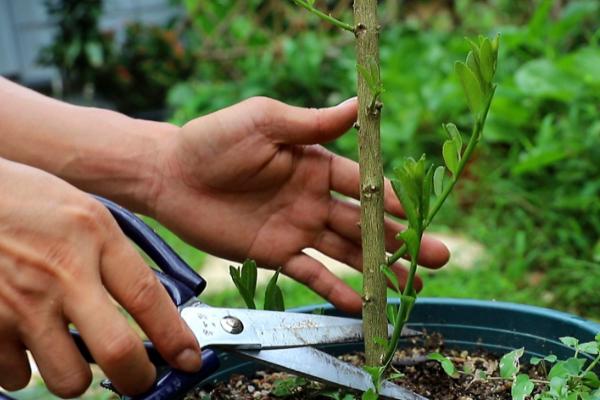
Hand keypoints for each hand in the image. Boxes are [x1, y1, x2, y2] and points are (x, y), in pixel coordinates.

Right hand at [0, 159, 200, 396]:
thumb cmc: (19, 198)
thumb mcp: (79, 209)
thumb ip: (110, 252)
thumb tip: (143, 301)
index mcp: (94, 235)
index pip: (148, 297)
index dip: (176, 337)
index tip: (189, 359)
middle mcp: (62, 273)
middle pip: (118, 352)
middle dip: (138, 378)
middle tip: (140, 380)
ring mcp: (20, 303)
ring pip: (68, 379)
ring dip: (75, 375)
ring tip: (70, 353)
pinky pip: (15, 376)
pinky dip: (24, 369)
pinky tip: (24, 342)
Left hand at [150, 97, 449, 312]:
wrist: (170, 175)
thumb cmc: (214, 140)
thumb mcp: (265, 121)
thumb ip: (312, 122)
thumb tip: (360, 103)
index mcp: (315, 164)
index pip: (362, 184)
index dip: (390, 200)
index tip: (416, 215)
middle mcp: (313, 198)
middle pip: (365, 222)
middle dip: (401, 240)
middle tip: (437, 257)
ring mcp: (296, 228)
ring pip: (347, 251)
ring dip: (379, 269)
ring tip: (411, 286)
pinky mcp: (274, 253)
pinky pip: (310, 273)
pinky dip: (334, 288)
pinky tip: (360, 304)